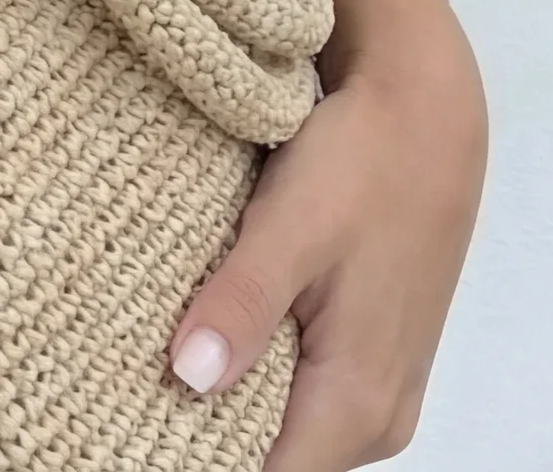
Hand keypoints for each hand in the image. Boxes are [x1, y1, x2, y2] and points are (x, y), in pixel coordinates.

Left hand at [169, 0, 485, 468]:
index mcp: (357, 403)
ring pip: (291, 434)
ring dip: (228, 410)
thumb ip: (242, 305)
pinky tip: (208, 340)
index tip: (131, 428)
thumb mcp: (289, 228)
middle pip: (278, 464)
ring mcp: (380, 390)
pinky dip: (257, 381)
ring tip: (152, 366)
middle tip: (126, 390)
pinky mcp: (373, 357)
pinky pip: (307, 400)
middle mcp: (377, 418)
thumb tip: (187, 379)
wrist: (426, 114)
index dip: (195, 460)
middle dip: (203, 438)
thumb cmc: (361, 165)